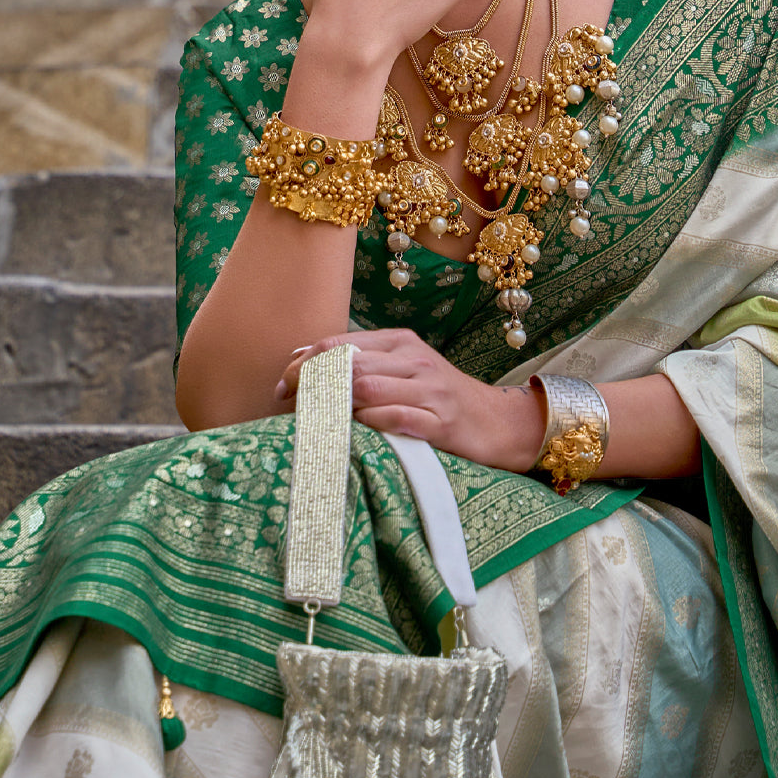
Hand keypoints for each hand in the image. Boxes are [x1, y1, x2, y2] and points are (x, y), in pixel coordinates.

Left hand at [275, 328, 545, 472]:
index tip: (279, 386)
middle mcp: (414, 359)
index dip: (303, 363)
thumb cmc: (438, 398)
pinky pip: (395, 419)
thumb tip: (300, 361)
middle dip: (309, 385)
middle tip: (286, 406)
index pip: (339, 344)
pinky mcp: (441, 422)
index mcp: (400, 342)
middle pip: (348, 365)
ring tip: (312, 423)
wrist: (498, 422)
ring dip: (333, 407)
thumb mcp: (401, 370)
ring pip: (367, 389)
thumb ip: (359, 365)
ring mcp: (430, 390)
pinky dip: (368, 425)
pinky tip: (354, 435)